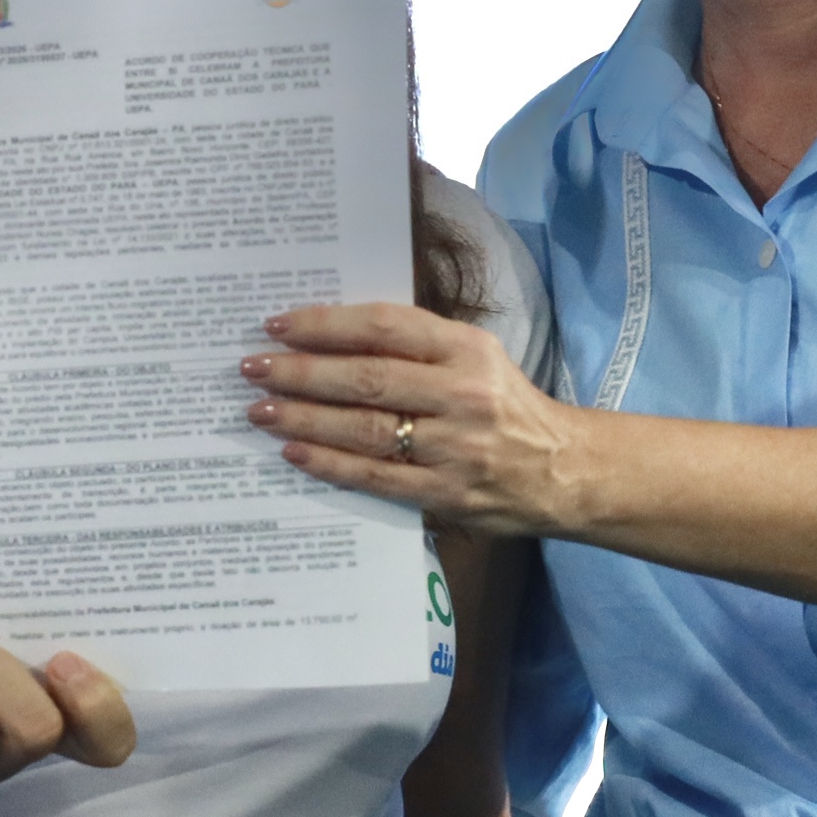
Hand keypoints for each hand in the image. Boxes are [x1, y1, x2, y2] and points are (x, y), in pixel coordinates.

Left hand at [241, 302, 578, 536]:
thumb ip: (417, 346)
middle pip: (366, 378)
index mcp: (467, 350)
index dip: (327, 324)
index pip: (386, 327)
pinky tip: (295, 453)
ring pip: (365, 428)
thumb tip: (330, 337)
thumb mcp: (476, 357)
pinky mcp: (446, 492)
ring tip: (261, 411)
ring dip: (305, 418)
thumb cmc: (506, 406)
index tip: (278, 325)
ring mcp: (455, 447)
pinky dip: (330, 463)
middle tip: (254, 369)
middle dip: (301, 372)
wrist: (562, 471)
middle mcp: (463, 394)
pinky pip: (375, 476)